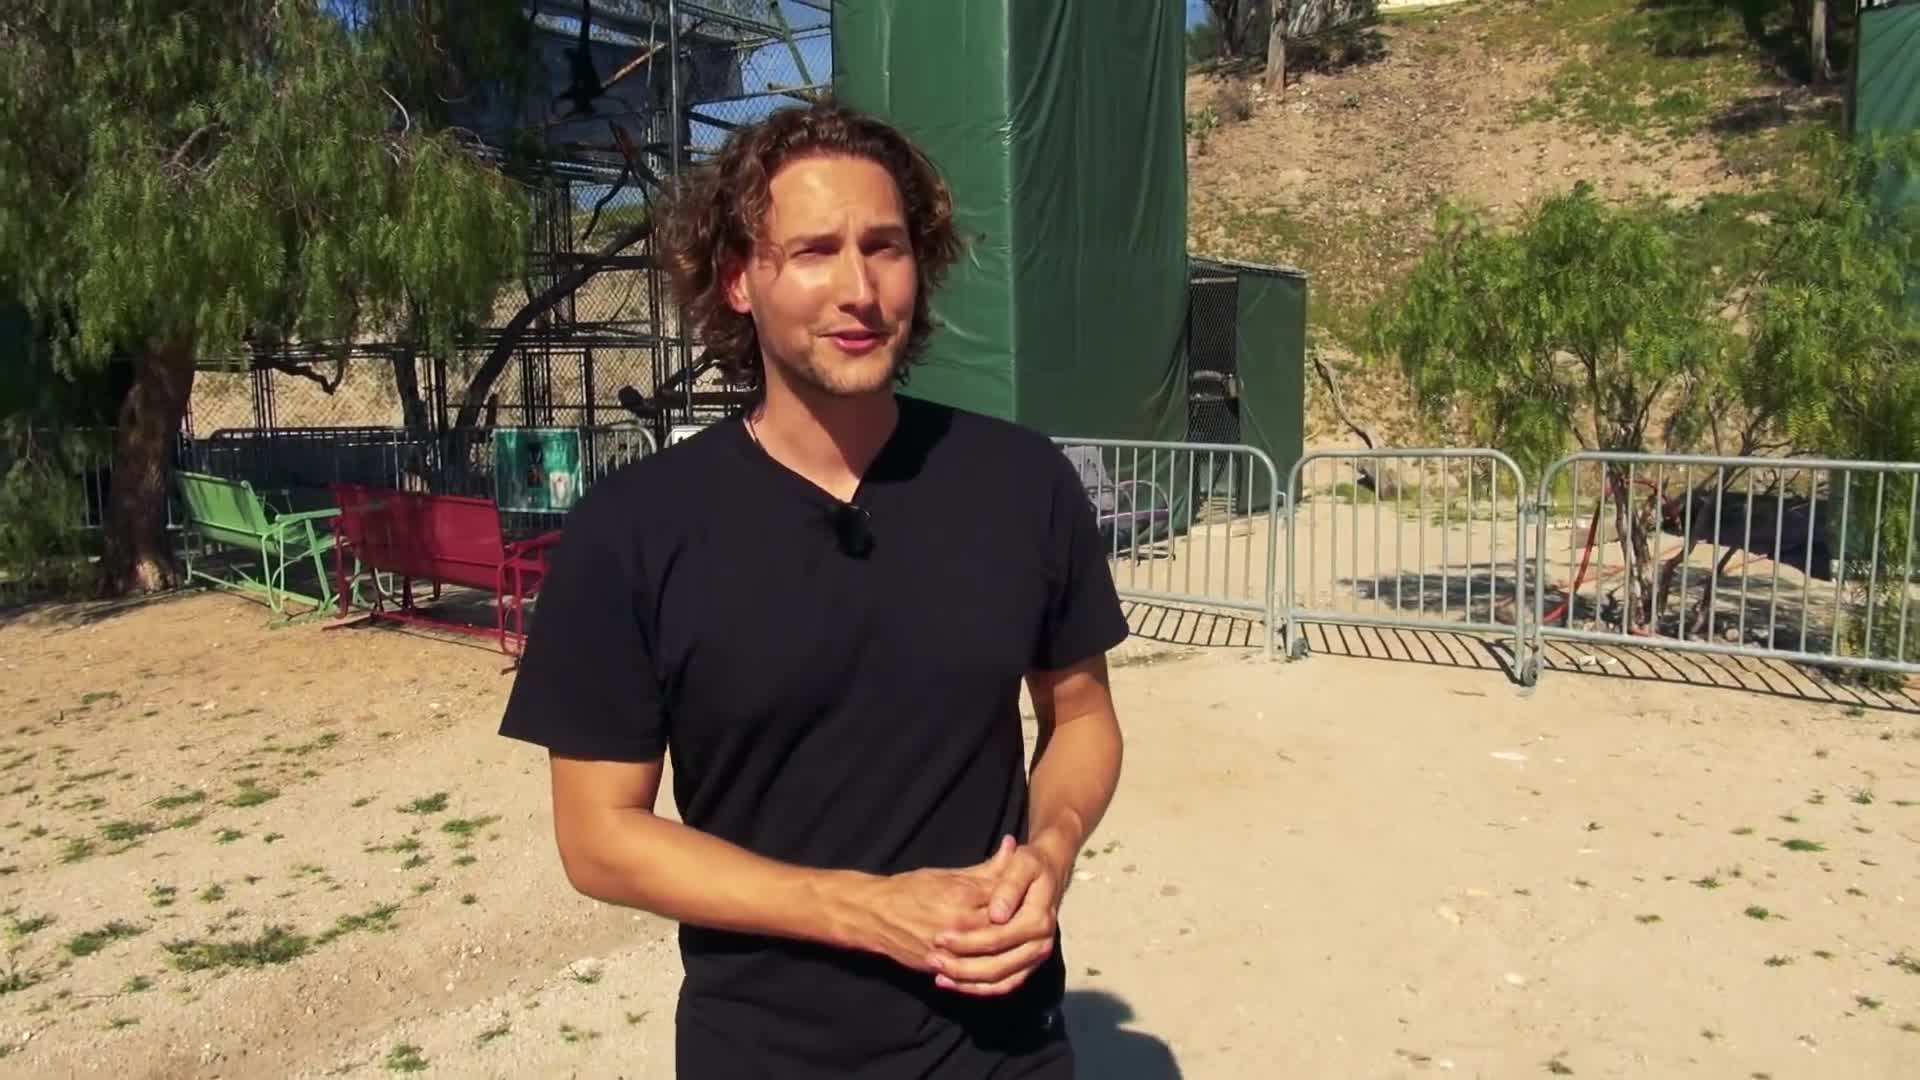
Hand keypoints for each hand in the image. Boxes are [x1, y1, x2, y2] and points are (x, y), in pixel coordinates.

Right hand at [848, 836, 1015, 973]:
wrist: (873, 914)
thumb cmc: (910, 888)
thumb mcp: (948, 874)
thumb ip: (985, 867)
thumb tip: (1011, 845)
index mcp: (962, 897)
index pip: (1005, 900)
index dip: (1021, 900)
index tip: (1031, 898)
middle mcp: (957, 925)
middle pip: (1001, 931)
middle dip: (1017, 928)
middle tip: (1030, 925)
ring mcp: (948, 950)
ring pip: (989, 958)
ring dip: (1006, 953)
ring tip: (1015, 946)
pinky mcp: (938, 967)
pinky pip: (970, 976)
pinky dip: (985, 973)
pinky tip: (997, 966)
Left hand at [926, 830, 1070, 996]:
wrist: (1050, 873)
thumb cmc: (1032, 865)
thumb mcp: (1022, 864)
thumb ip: (1008, 887)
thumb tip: (997, 915)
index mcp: (1038, 921)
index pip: (998, 938)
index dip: (967, 941)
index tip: (940, 937)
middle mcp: (1040, 944)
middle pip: (997, 966)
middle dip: (962, 967)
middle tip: (933, 959)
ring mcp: (1035, 958)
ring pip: (999, 982)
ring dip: (968, 983)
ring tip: (939, 976)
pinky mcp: (1028, 965)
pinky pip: (1004, 985)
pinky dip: (979, 988)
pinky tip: (954, 983)